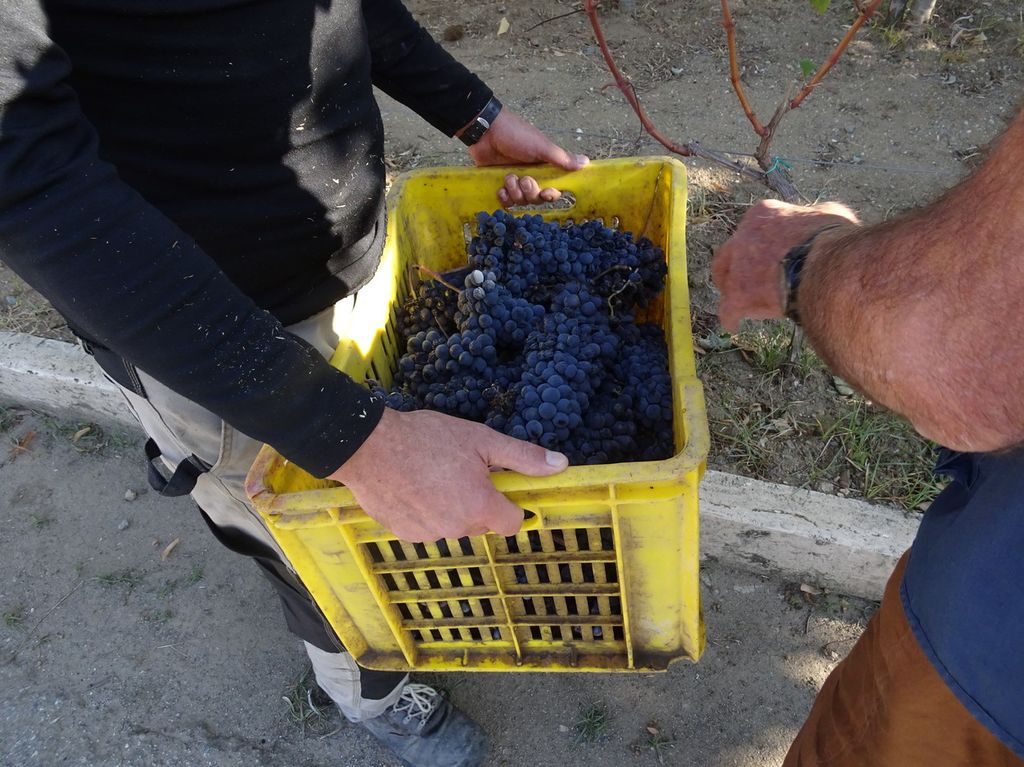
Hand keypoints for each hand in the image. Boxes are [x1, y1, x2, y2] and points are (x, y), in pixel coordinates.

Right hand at [329, 408, 568, 541]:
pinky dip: (425, 512)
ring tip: (432, 475)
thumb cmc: (426, 438)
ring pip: (453, 525)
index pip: (512, 523)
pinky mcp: (404, 534)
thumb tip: (561, 465)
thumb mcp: (481, 439)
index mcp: (480, 507)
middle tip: (460, 470)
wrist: (368, 445)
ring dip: (450, 507)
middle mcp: (457, 529)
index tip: (497, 485)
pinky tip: (413, 486)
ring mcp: (429, 535)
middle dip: (477, 502)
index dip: (509, 504)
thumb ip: (523, 457)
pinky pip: (427, 527)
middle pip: (481, 523)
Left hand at [464, 109, 588, 206]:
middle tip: (524, 179)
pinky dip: (503, 197)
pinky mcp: (498, 184)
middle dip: (530, 192)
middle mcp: (530, 177)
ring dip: (515, 191)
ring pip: (520, 201)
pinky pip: (504, 201)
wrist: (486, 131)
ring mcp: (514, 182)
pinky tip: (500, 188)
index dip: (550, 195)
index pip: (552, 190)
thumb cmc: (515, 134)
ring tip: (508, 177)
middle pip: (535, 199)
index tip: (547, 192)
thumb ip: (562, 158)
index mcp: (543, 168)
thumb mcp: (541, 146)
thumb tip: (586, 162)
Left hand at [712, 199, 858, 331]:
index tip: (767, 256)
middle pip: (730, 253)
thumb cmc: (834, 240)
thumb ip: (815, 218)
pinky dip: (731, 316)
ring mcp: (738, 267)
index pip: (754, 229)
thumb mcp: (829, 215)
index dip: (759, 244)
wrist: (827, 266)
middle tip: (742, 279)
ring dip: (731, 290)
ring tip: (740, 302)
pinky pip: (727, 309)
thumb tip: (819, 222)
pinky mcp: (738, 295)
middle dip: (734, 266)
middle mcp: (743, 236)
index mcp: (764, 214)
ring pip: (726, 280)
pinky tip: (734, 324)